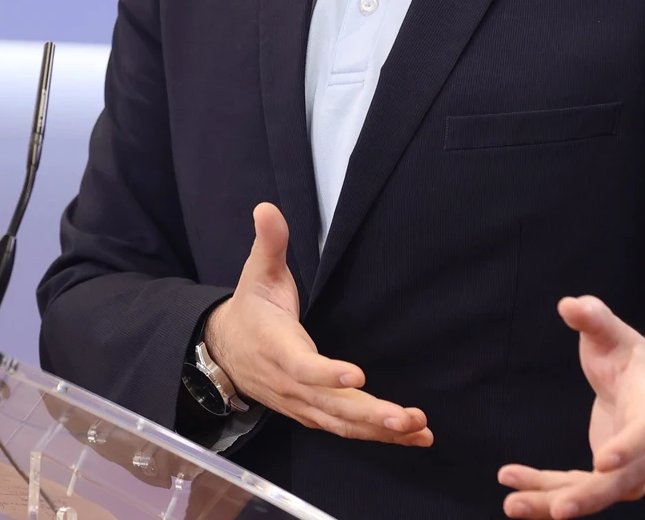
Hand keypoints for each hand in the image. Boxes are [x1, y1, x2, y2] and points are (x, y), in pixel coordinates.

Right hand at [204, 203, 431, 446]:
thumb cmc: (251, 308)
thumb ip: (269, 243)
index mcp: (277, 348)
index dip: (326, 374)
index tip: (356, 375)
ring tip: (418, 428)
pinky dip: (379, 435)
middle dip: (369, 414)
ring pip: (342, 423)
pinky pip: (346, 428)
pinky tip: (413, 436)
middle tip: (406, 417)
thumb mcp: (256, 272)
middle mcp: (290, 384)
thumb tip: (266, 208)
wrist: (226, 349)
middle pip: (330, 406)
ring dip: (380, 428)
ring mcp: (302, 403)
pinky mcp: (313, 412)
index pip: (301, 367)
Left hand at [499, 296, 644, 518]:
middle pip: (621, 481)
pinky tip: (514, 494)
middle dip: (587, 496)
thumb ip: (594, 318)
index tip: (601, 463)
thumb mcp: (614, 333)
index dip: (627, 449)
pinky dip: (546, 496)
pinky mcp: (607, 478)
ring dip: (555, 504)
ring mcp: (628, 468)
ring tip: (512, 504)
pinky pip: (577, 492)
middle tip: (555, 509)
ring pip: (596, 495)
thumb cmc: (629, 357)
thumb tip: (569, 304)